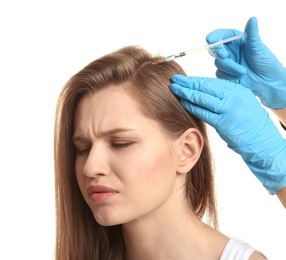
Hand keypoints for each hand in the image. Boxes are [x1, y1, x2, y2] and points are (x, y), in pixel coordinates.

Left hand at [170, 74, 285, 193]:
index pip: (211, 82)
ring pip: (202, 98)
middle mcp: (233, 97)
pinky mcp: (223, 123)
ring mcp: (228, 110)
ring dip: (186, 93)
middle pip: (205, 87)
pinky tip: (183, 102)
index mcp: (237, 90)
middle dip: (188, 83)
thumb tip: (204, 91)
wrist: (261, 139)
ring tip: (174, 88)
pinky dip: (192, 106)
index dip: (195, 80)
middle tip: (174, 79)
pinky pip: (204, 113)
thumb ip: (225, 96)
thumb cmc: (249, 122)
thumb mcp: (241, 102)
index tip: (184, 78)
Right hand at [206, 16, 285, 108]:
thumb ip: (252, 33)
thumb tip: (253, 19)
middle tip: (224, 56)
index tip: (210, 39)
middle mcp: (229, 50)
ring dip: (229, 68)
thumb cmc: (265, 62)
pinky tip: (239, 77)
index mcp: (235, 40)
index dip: (214, 36)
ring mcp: (227, 62)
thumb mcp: (258, 47)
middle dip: (218, 52)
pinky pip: (220, 74)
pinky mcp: (225, 74)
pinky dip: (229, 76)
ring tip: (243, 71)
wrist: (266, 81)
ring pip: (218, 63)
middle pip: (215, 49)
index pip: (221, 35)